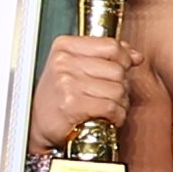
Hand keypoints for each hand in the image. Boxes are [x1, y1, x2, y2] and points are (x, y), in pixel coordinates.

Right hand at [26, 31, 131, 154]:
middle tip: (111, 94)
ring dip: (120, 103)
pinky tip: (107, 117)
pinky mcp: (72, 105)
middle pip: (117, 69)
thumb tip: (135, 55)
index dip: (125, 59)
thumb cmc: (57, 96)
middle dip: (122, 85)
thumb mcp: (76, 66)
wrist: (37, 125)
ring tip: (108, 106)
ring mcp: (67, 83)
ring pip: (118, 90)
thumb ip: (106, 55)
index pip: (111, 45)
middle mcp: (64, 62)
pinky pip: (111, 108)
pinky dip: (116, 116)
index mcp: (64, 47)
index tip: (124, 67)